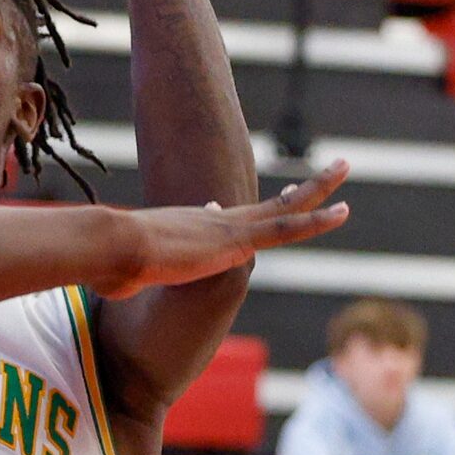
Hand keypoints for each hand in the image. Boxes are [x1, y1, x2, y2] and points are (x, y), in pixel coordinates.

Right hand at [93, 161, 348, 299]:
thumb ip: (125, 278)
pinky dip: (316, 219)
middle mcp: (215, 221)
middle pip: (268, 205)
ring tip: (345, 169)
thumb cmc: (111, 262)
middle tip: (327, 174)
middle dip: (299, 191)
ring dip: (318, 190)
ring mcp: (230, 228)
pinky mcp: (238, 240)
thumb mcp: (124, 272)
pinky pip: (286, 227)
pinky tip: (342, 211)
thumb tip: (109, 285)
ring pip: (286, 207)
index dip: (241, 214)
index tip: (238, 206)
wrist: (113, 246)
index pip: (225, 219)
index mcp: (191, 229)